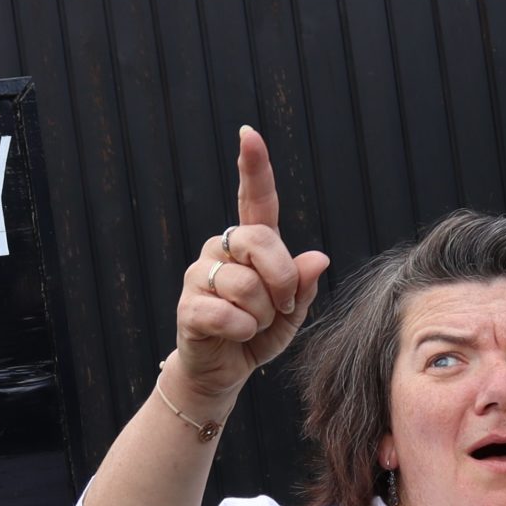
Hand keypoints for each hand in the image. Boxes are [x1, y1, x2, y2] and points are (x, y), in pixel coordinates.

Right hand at [170, 127, 331, 404]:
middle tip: (282, 307)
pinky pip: (227, 314)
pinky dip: (243, 331)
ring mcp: (200, 275)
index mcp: (251, 244)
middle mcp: (221, 249)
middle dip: (282, 279)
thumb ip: (303, 285)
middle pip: (261, 241)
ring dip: (263, 314)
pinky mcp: (187, 306)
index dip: (254, 166)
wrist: (224, 371)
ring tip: (253, 324)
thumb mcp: (292, 311)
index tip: (249, 134)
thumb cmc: (258, 334)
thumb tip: (318, 258)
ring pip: (246, 285)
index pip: (255, 199)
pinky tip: (237, 336)